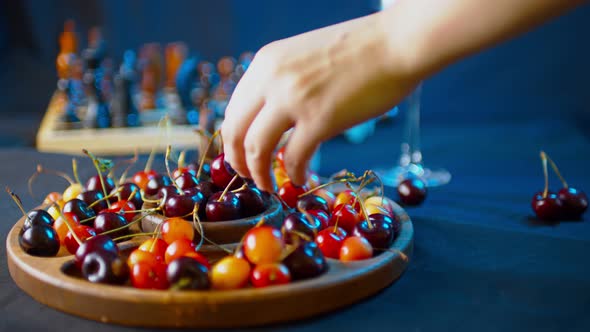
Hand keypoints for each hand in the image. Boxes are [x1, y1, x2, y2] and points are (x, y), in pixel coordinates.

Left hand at [221, 10, 420, 191]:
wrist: (396, 44)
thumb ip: (282, 83)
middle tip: (249, 177)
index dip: (233, 139)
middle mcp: (272, 79)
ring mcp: (294, 100)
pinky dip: (294, 175)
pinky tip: (302, 180)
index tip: (243, 155)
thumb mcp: (304, 58)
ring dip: (259, 174)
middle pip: (236, 132)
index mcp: (265, 63)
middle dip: (238, 161)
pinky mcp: (320, 120)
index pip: (234, 110)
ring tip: (269, 186)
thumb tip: (271, 118)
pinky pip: (293, 158)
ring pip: (257, 149)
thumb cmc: (359, 50)